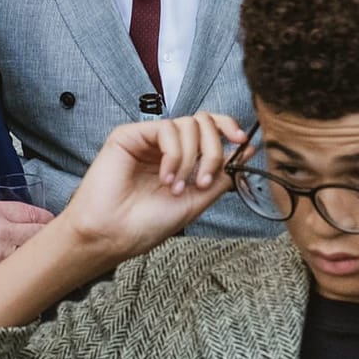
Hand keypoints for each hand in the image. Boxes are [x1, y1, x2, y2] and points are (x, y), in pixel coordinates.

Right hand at [0, 200, 53, 280]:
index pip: (32, 212)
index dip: (44, 217)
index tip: (49, 222)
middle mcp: (1, 234)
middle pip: (42, 233)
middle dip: (48, 236)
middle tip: (52, 241)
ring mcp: (1, 260)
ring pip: (34, 256)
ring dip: (38, 258)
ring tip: (40, 261)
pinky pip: (18, 276)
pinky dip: (22, 276)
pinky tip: (23, 277)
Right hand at [58, 112, 249, 262]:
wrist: (112, 236)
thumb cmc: (146, 224)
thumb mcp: (195, 201)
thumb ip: (220, 176)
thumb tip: (246, 151)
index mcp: (182, 160)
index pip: (210, 130)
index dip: (229, 129)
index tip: (244, 143)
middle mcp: (167, 147)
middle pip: (205, 122)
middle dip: (213, 150)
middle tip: (202, 181)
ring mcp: (148, 140)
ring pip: (189, 124)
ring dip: (191, 158)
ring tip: (175, 187)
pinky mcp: (130, 135)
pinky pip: (167, 129)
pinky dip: (174, 155)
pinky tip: (165, 178)